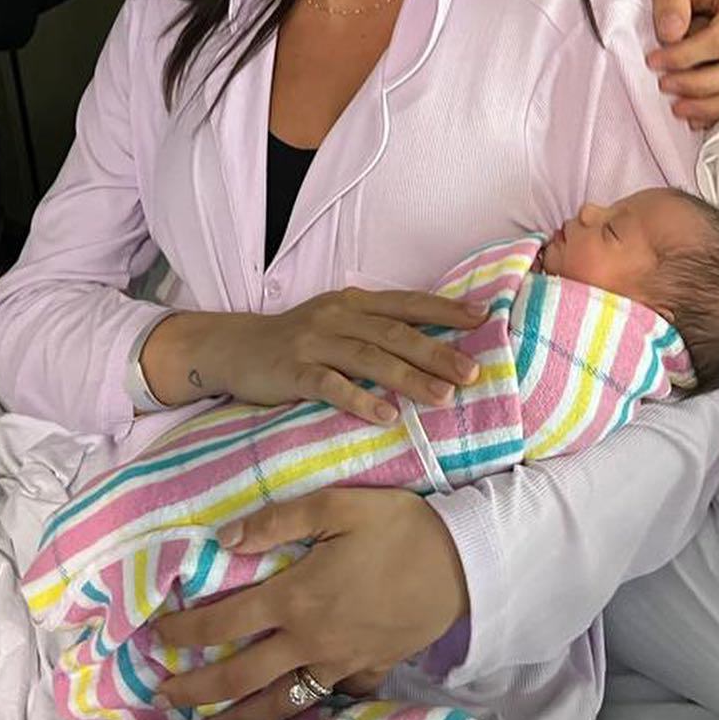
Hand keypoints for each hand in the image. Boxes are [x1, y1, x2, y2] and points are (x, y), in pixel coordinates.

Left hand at [154, 487, 467, 719]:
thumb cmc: (399, 527)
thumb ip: (279, 520)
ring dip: (240, 715)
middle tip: (164, 694)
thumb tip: (227, 538)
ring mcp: (340, 662)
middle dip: (196, 687)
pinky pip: (327, 699)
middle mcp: (310, 640)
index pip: (224, 622)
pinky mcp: (368, 670)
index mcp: (296, 597)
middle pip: (241, 676)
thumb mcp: (338, 506)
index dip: (184, 631)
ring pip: (280, 701)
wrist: (463, 564)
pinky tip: (290, 709)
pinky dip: (303, 709)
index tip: (156, 635)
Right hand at [200, 287, 487, 424]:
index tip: (483, 318)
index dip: (445, 309)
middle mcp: (337, 316)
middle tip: (472, 373)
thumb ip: (375, 330)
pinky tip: (386, 417)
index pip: (407, 304)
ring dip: (409, 377)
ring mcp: (315, 343)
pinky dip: (360, 400)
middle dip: (437, 352)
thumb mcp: (337, 324)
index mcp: (353, 302)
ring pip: (369, 358)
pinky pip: (331, 385)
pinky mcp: (294, 371)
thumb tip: (431, 343)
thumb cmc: (296, 341)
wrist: (235, 348)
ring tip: (442, 397)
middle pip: (395, 333)